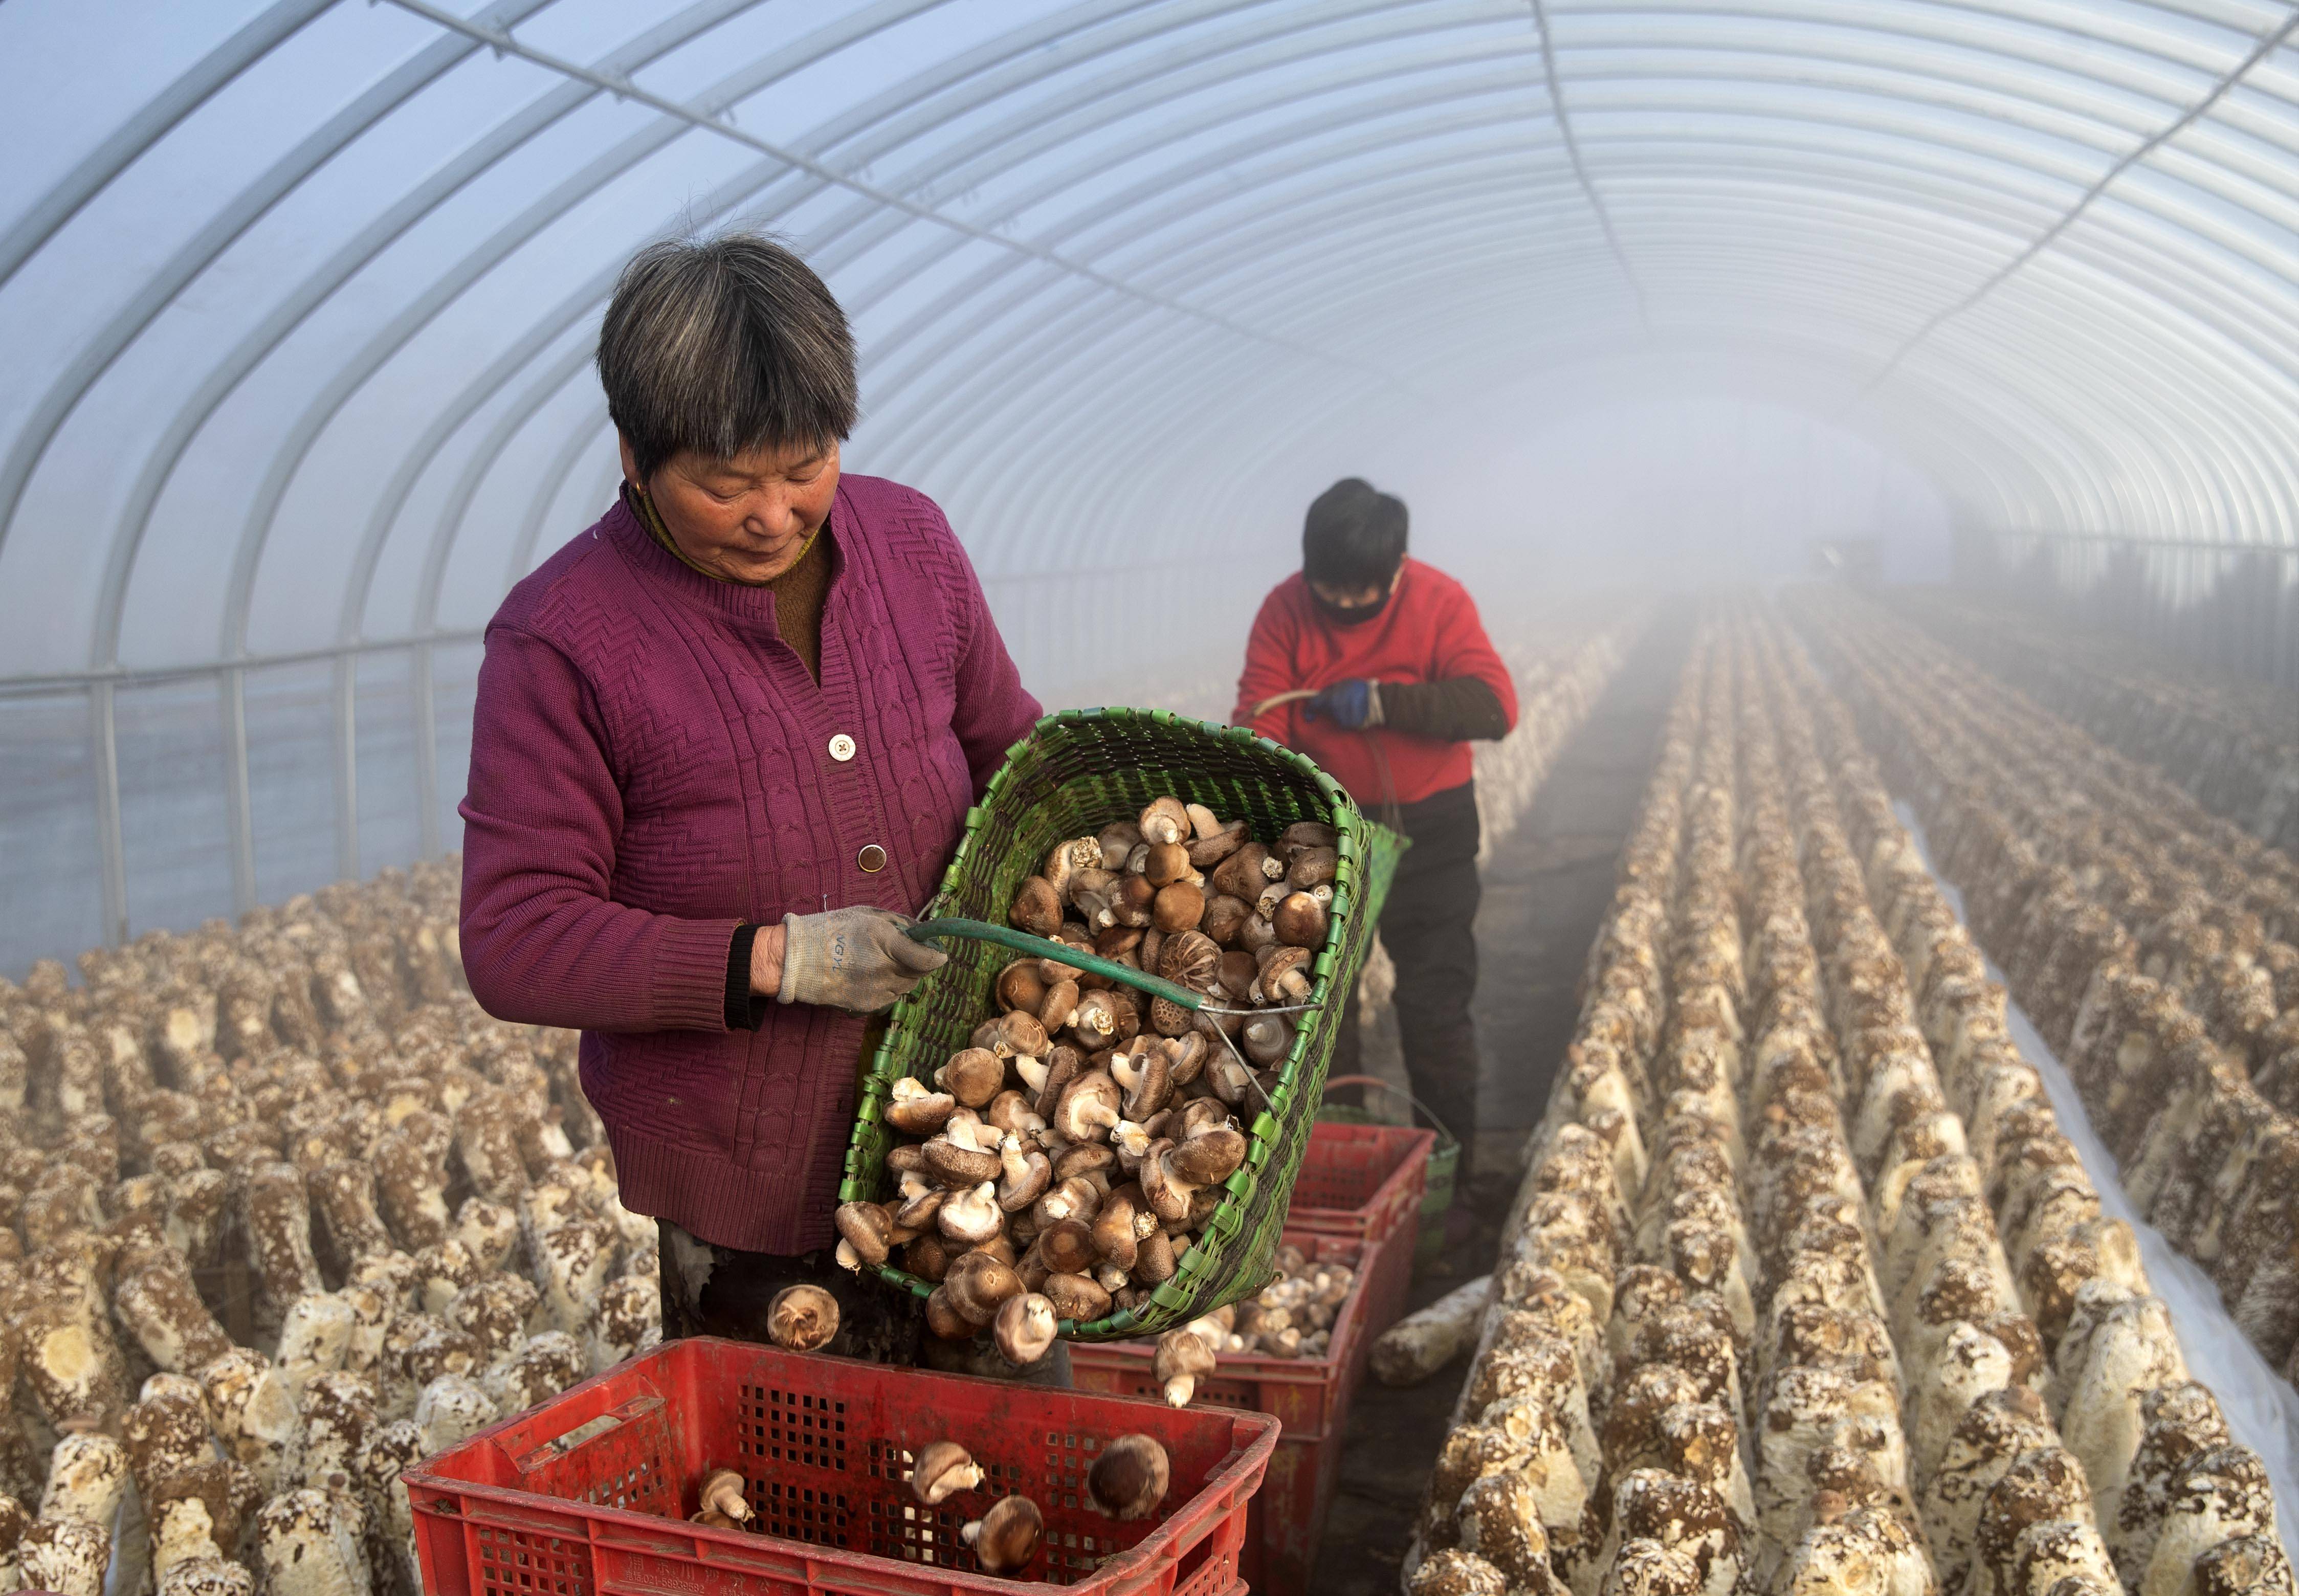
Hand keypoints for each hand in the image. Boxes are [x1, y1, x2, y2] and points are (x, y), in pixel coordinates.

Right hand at [774, 907, 947, 1012]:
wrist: (796, 961)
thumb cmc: (831, 930)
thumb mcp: (868, 915)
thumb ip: (899, 924)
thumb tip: (921, 933)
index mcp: (887, 943)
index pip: (928, 958)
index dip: (936, 954)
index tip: (935, 949)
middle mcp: (886, 971)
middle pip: (919, 974)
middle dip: (917, 962)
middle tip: (901, 951)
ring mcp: (877, 992)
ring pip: (905, 986)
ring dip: (902, 975)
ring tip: (879, 962)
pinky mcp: (867, 1007)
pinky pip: (889, 997)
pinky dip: (887, 987)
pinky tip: (868, 975)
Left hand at [1302, 679, 1381, 729]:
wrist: (1377, 698)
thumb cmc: (1360, 688)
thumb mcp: (1343, 683)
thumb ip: (1329, 691)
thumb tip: (1315, 700)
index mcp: (1331, 694)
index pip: (1315, 703)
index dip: (1309, 711)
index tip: (1309, 717)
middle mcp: (1334, 705)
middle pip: (1328, 711)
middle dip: (1331, 708)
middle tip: (1343, 703)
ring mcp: (1341, 716)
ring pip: (1337, 718)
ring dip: (1342, 714)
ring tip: (1352, 707)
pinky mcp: (1349, 724)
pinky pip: (1345, 724)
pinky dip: (1349, 721)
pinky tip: (1356, 713)